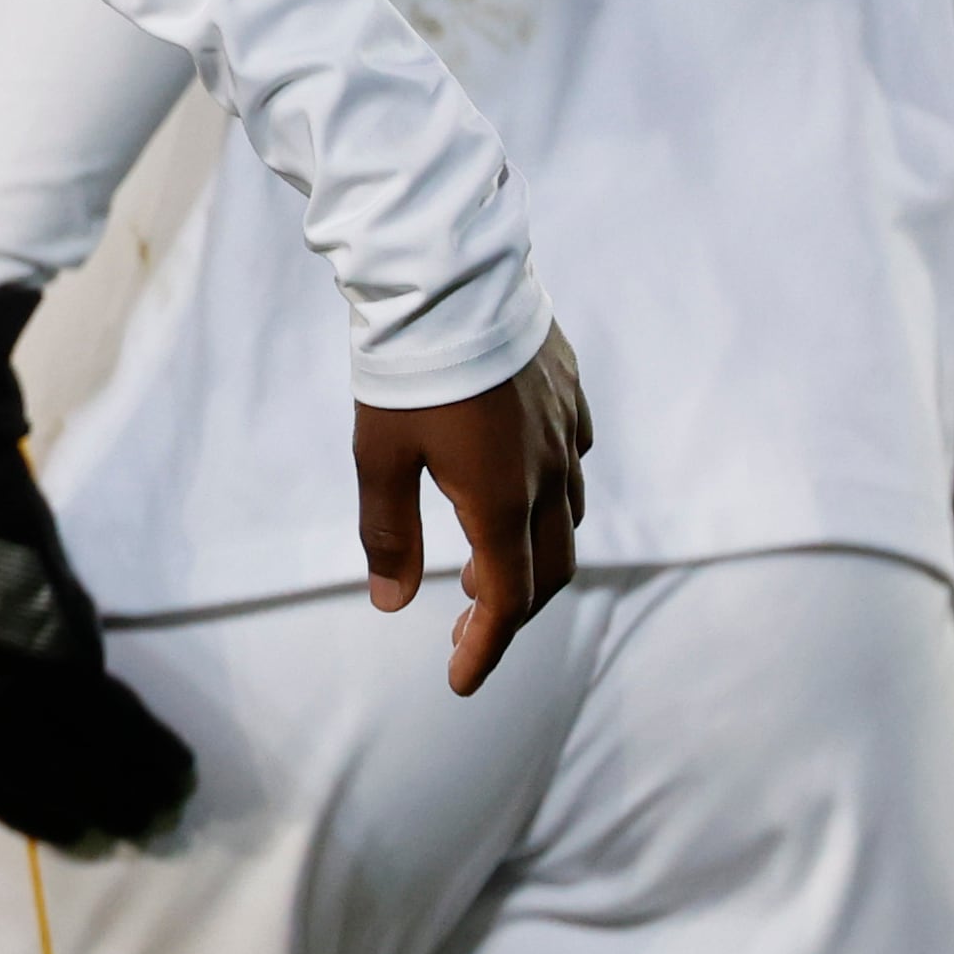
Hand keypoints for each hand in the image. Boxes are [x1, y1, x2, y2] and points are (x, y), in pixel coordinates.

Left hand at [0, 262, 194, 851]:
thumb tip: (6, 681)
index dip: (9, 800)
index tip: (54, 829)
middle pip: (21, 765)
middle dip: (76, 807)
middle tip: (124, 834)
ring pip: (71, 744)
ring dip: (124, 782)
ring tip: (167, 806)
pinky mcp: (44, 623)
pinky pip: (98, 700)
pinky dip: (136, 734)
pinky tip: (169, 754)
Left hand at [351, 321, 590, 695]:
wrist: (447, 274)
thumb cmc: (405, 368)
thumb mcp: (379, 455)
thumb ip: (388, 532)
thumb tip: (391, 602)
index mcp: (501, 499)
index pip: (506, 599)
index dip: (484, 647)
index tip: (459, 679)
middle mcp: (547, 473)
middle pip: (550, 569)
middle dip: (512, 609)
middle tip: (467, 624)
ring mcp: (565, 430)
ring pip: (569, 516)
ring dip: (534, 554)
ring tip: (485, 563)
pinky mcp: (570, 392)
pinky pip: (574, 459)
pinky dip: (550, 494)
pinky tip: (519, 484)